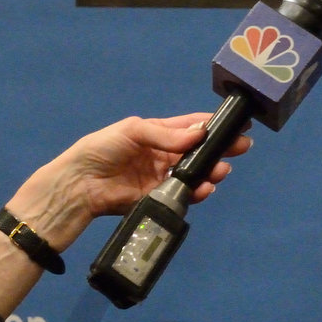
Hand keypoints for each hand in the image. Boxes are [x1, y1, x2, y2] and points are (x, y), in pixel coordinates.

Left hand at [32, 114, 250, 228]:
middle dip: (220, 149)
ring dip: (211, 171)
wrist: (79, 184)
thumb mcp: (133, 131)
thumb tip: (199, 133)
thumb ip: (166, 134)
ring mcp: (162, 177)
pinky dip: (197, 191)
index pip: (190, 126)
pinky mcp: (158, 198)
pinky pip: (183, 194)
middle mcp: (163, 154)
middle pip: (198, 151)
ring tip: (222, 170)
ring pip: (195, 173)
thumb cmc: (101, 149)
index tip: (238, 123)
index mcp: (157, 133)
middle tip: (242, 147)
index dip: (213, 125)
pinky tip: (206, 187)